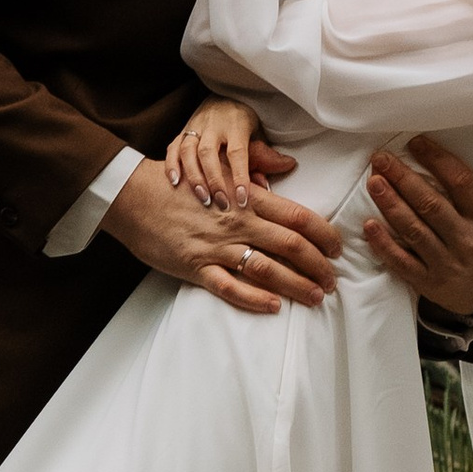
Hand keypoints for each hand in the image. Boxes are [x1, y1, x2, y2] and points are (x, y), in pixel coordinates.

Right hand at [104, 162, 341, 314]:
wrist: (135, 196)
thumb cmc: (181, 184)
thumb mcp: (221, 173)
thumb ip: (255, 174)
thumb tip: (287, 165)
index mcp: (247, 198)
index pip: (297, 217)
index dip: (324, 234)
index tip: (337, 248)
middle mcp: (238, 222)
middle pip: (290, 245)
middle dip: (318, 265)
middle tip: (333, 280)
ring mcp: (217, 246)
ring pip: (267, 268)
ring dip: (296, 285)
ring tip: (315, 296)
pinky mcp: (196, 267)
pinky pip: (229, 287)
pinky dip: (254, 298)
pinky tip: (274, 306)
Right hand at [166, 97, 263, 209]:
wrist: (225, 95)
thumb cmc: (244, 121)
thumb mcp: (259, 134)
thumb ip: (263, 157)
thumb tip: (270, 180)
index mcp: (236, 125)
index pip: (237, 152)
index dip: (239, 176)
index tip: (242, 199)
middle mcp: (214, 125)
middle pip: (208, 153)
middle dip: (213, 180)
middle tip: (220, 203)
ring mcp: (195, 127)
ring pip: (188, 150)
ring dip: (193, 176)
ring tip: (200, 198)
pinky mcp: (183, 131)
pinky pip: (173, 148)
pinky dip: (172, 165)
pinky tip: (175, 182)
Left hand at [364, 136, 472, 318]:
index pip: (462, 184)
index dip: (439, 162)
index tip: (416, 142)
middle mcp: (466, 240)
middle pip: (432, 206)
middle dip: (404, 180)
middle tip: (381, 158)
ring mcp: (445, 262)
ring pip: (414, 231)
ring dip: (391, 206)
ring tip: (373, 182)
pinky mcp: (426, 281)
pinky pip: (402, 262)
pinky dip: (384, 245)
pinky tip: (368, 225)